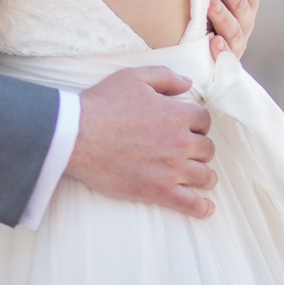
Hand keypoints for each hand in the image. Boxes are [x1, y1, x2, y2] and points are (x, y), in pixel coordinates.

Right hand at [68, 66, 216, 217]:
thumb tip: (188, 83)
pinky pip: (192, 204)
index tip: (188, 128)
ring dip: (203, 175)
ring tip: (196, 176)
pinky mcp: (159, 191)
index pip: (203, 120)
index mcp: (176, 114)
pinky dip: (202, 207)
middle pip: (206, 149)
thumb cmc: (102, 105)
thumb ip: (165, 76)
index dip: (196, 123)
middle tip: (185, 151)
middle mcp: (180, 142)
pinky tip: (205, 207)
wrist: (77, 136)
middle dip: (198, 149)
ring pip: (205, 176)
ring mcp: (172, 168)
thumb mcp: (132, 78)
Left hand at [208, 0, 258, 58]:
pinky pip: (225, 56)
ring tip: (209, 2)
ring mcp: (237, 40)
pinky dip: (220, 49)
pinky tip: (212, 42)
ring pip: (234, 27)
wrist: (208, 49)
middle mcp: (246, 19)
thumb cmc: (215, 7)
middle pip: (241, 0)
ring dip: (223, 14)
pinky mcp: (225, 60)